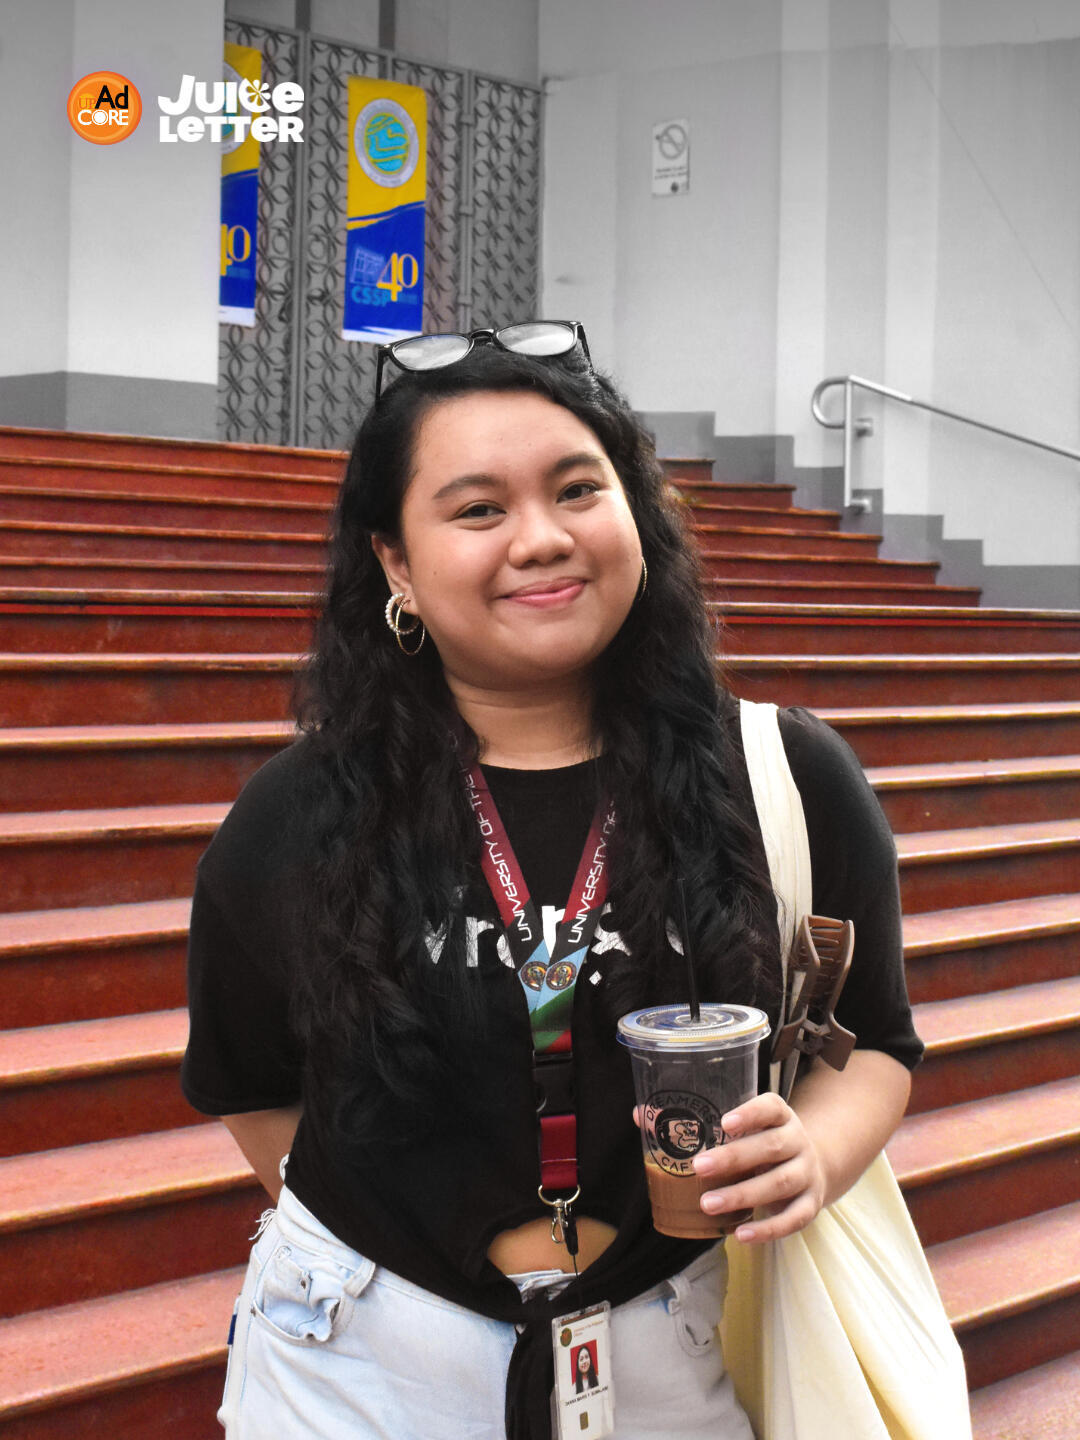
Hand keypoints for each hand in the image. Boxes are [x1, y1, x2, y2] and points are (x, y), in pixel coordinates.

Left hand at [690, 1092, 826, 1243]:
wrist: (815, 1168)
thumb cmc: (769, 1147)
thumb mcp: (758, 1130)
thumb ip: (732, 1132)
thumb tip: (685, 1142)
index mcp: (784, 1118)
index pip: (772, 1108)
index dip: (750, 1114)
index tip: (724, 1123)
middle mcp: (800, 1143)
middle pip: (771, 1147)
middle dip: (733, 1158)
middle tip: (699, 1166)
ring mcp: (808, 1174)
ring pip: (779, 1183)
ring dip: (742, 1195)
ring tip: (708, 1204)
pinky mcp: (811, 1204)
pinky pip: (793, 1219)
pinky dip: (767, 1229)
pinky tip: (740, 1234)